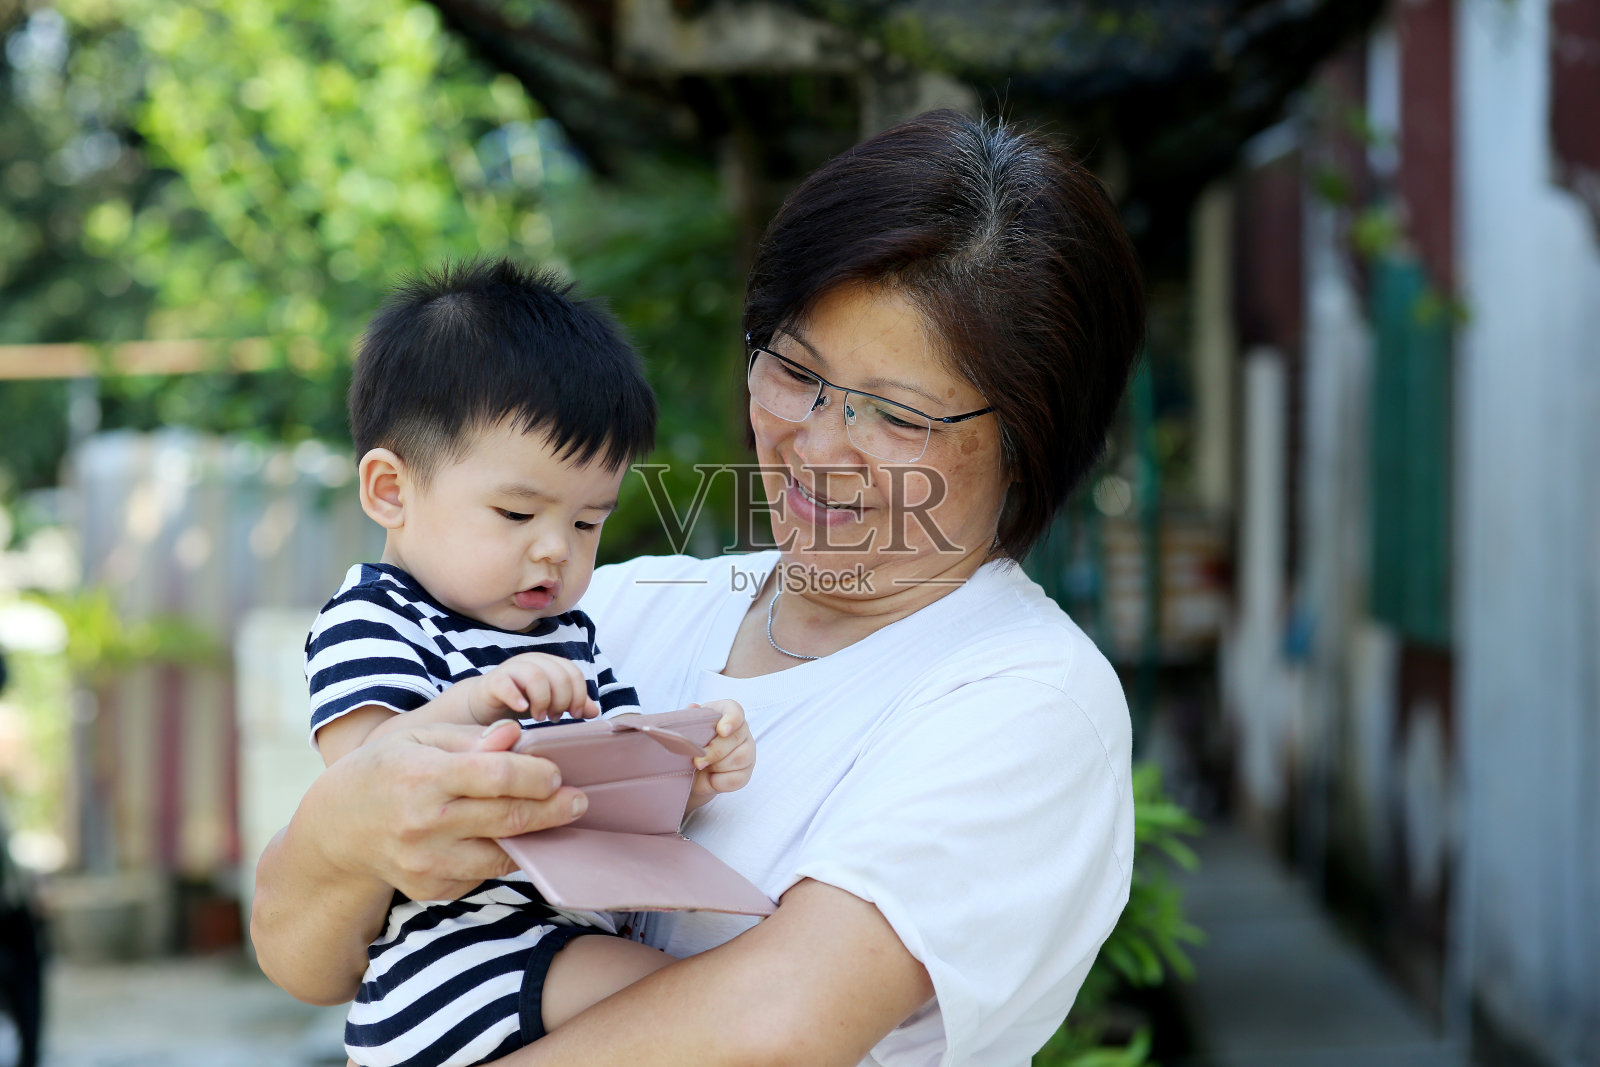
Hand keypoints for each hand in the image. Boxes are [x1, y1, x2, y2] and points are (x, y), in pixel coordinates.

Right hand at [325, 718, 591, 901]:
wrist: (337, 828)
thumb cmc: (386, 770)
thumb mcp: (419, 738)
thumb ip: (471, 739)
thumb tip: (516, 736)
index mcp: (424, 777)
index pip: (497, 777)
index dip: (536, 775)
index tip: (556, 773)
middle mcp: (424, 825)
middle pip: (508, 819)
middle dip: (553, 810)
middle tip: (578, 801)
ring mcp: (427, 863)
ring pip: (502, 855)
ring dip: (534, 838)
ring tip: (552, 819)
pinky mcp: (432, 889)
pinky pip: (483, 874)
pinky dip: (500, 856)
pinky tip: (505, 838)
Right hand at [469, 653, 601, 725]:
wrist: (484, 703)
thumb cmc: (520, 701)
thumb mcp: (550, 702)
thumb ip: (571, 704)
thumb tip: (594, 711)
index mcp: (549, 663)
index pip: (574, 673)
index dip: (579, 694)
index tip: (574, 714)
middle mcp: (532, 661)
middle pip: (558, 675)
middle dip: (562, 700)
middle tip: (555, 717)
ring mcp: (512, 669)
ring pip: (536, 676)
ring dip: (542, 700)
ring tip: (539, 717)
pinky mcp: (493, 681)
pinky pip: (506, 684)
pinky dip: (517, 698)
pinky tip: (522, 710)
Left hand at [687, 700, 754, 806]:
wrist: (691, 772)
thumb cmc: (691, 744)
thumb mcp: (686, 730)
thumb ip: (689, 719)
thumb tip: (693, 708)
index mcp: (725, 714)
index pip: (735, 711)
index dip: (731, 720)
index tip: (722, 730)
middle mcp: (741, 731)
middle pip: (737, 737)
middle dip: (715, 751)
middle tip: (697, 761)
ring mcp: (747, 752)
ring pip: (740, 758)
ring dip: (717, 766)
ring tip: (700, 768)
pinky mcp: (745, 773)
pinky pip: (737, 778)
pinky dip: (719, 781)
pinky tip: (709, 779)